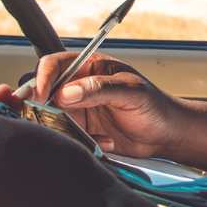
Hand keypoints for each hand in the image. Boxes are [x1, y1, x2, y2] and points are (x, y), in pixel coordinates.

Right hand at [30, 52, 206, 169]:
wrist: (167, 135)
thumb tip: (66, 92)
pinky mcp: (82, 131)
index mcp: (91, 67)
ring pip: (51, 115)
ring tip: (90, 133)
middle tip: (53, 119)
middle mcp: (80, 86)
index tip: (40, 96)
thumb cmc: (155, 106)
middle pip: (45, 90)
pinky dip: (78, 141)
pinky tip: (103, 141)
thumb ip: (99, 89)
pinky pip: (65, 135)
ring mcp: (79, 109)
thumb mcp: (131, 91)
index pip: (55, 65)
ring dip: (63, 127)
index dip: (43, 78)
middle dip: (43, 105)